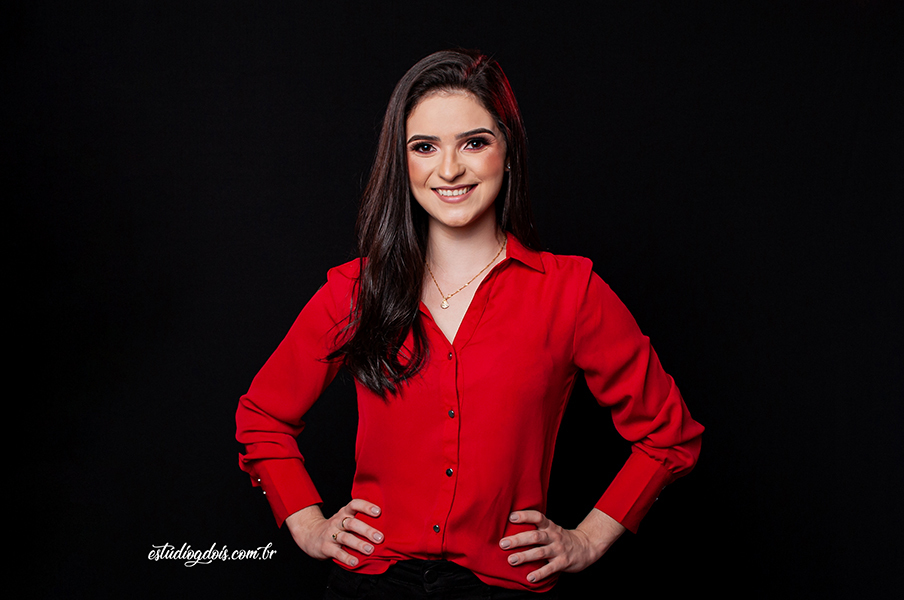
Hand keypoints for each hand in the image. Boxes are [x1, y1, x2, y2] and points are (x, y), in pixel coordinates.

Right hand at [284, 500, 383, 567]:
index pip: (354, 505)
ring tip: (370, 550)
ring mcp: (330, 534)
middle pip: (352, 523)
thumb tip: (387, 526)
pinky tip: (355, 561)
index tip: (378, 511)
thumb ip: (361, 520)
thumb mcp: (345, 519)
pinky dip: (346, 557)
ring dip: (358, 544)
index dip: (366, 506)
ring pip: (345, 538)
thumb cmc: (336, 527)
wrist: (310, 535)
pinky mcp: (325, 547)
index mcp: (344, 513)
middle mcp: (337, 522)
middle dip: (366, 530)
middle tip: (380, 537)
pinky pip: (336, 552)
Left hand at [498, 508, 624, 582]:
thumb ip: (536, 528)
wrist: (586, 546)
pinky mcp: (563, 562)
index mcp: (549, 526)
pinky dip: (540, 573)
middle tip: (503, 543)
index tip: (511, 517)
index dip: (525, 516)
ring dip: (525, 556)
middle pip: (535, 536)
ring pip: (540, 552)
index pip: (538, 517)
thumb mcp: (551, 529)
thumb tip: (510, 527)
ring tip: (511, 560)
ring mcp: (559, 549)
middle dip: (518, 540)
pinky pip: (551, 568)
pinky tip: (530, 578)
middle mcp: (553, 536)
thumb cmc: (561, 538)